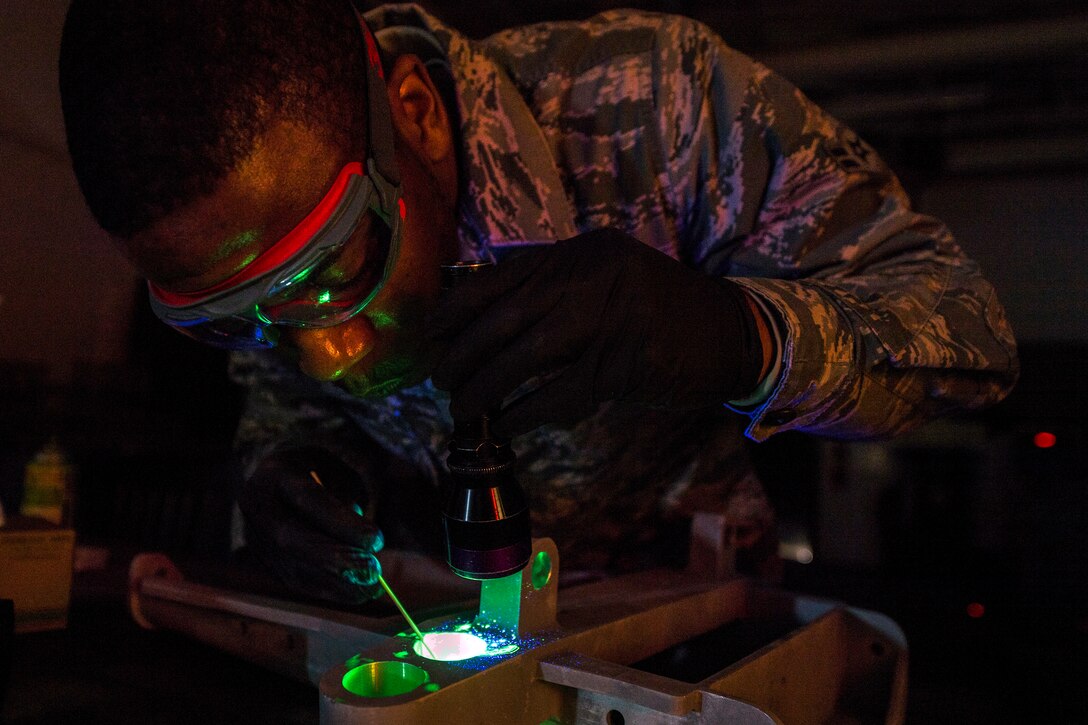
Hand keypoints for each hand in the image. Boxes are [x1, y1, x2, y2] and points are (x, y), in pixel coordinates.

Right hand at [238, 445, 383, 604]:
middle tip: (372, 571)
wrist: (284, 476)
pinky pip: (293, 580)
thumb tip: (367, 545)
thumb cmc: (322, 470)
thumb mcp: (336, 470)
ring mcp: (254, 535)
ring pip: (290, 565)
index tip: (376, 540)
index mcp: (276, 471)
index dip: (342, 523)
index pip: (308, 499)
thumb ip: (349, 502)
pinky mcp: (263, 558)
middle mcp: (257, 504)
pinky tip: (354, 594)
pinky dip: (325, 590)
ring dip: (334, 582)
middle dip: (336, 559)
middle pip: (292, 538)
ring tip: (369, 589)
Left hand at [429, 228, 764, 435]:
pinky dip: (525, 413)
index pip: (500, 276)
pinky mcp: (623, 365)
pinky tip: (506, 425)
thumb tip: (483, 320)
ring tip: (463, 408)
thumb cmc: (659, 310)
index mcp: (582, 252)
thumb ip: (555, 288)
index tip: (431, 333)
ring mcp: (610, 319)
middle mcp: (592, 276)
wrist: (731, 333)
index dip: (457, 307)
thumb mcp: (606, 279)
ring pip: (525, 357)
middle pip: (504, 317)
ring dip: (485, 387)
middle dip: (463, 353)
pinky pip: (558, 394)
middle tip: (442, 379)